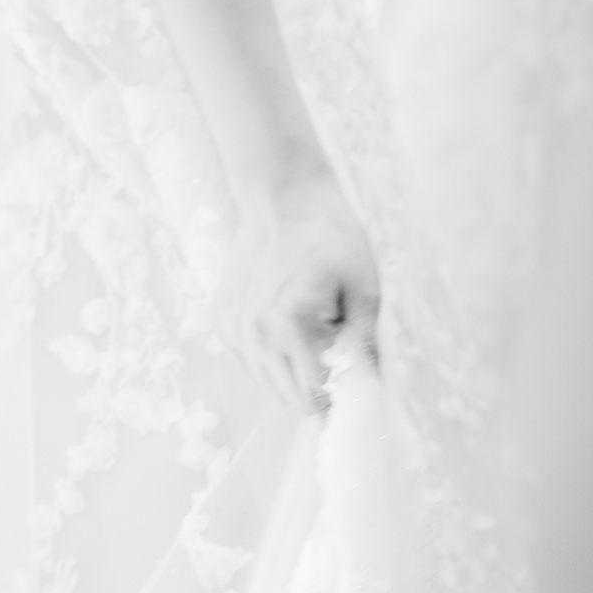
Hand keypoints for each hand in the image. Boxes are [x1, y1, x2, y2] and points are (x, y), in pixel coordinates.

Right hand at [215, 166, 380, 413]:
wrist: (284, 195)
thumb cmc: (330, 235)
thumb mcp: (365, 286)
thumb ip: (365, 343)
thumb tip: (369, 388)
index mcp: (292, 325)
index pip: (316, 397)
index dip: (339, 394)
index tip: (350, 378)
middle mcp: (255, 333)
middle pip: (290, 397)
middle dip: (316, 383)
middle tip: (332, 346)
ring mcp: (234, 328)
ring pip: (268, 382)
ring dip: (291, 369)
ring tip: (307, 326)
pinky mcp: (222, 320)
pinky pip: (250, 360)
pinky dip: (269, 352)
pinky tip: (283, 317)